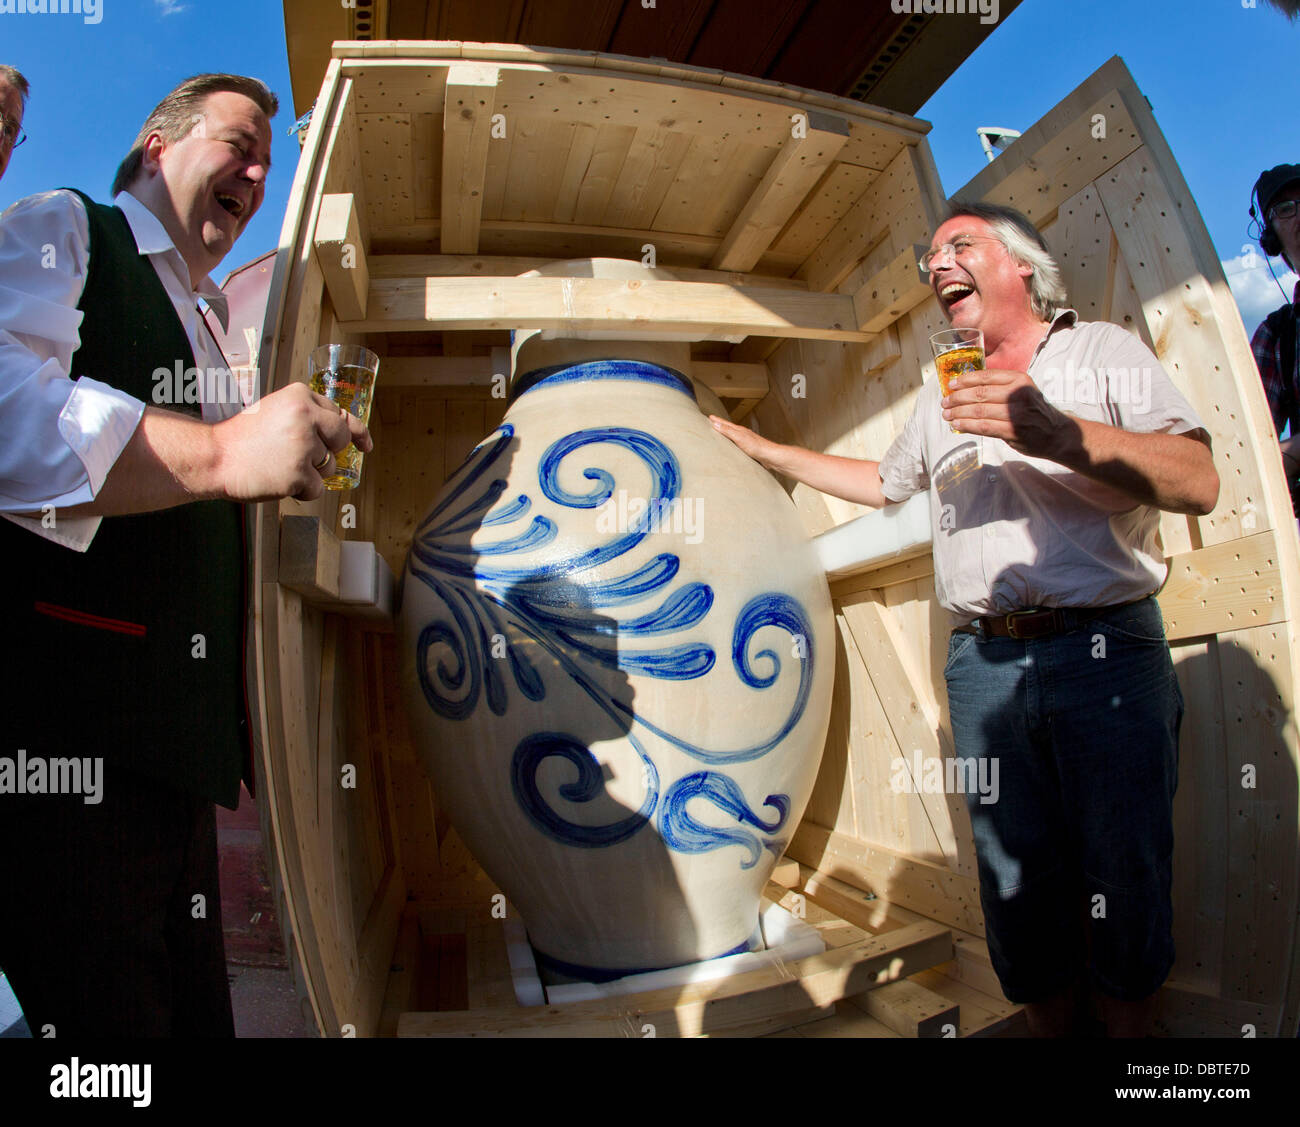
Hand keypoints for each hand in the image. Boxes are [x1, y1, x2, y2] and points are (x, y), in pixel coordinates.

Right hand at [212, 383, 373, 501]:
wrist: (214, 457)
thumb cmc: (243, 438)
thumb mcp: (276, 411)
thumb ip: (307, 416)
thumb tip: (344, 431)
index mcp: (300, 396)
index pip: (340, 414)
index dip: (355, 432)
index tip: (365, 444)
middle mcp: (306, 416)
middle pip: (341, 439)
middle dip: (329, 452)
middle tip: (301, 457)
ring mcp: (304, 446)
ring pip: (329, 467)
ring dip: (311, 473)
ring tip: (280, 465)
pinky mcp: (299, 473)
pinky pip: (317, 489)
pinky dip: (301, 491)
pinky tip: (279, 480)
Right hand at [708, 414, 776, 465]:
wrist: (769, 455)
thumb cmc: (756, 447)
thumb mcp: (739, 437)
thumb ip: (727, 430)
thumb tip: (715, 423)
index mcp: (739, 430)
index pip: (725, 424)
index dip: (717, 420)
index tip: (710, 417)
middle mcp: (742, 434)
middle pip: (729, 428)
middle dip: (720, 425)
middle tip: (713, 422)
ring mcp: (746, 441)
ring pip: (733, 435)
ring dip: (726, 433)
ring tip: (720, 432)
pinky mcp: (749, 449)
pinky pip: (737, 443)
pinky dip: (731, 442)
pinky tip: (732, 446)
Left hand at [942, 368, 1069, 455]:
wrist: (1056, 433)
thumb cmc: (1034, 411)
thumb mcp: (1022, 391)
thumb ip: (1000, 388)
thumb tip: (966, 389)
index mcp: (1019, 380)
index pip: (986, 376)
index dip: (965, 380)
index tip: (951, 384)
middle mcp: (1018, 394)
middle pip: (979, 393)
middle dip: (957, 398)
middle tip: (945, 402)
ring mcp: (1016, 413)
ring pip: (978, 410)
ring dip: (958, 412)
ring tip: (947, 414)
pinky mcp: (1013, 431)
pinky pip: (983, 426)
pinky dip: (967, 425)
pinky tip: (957, 424)